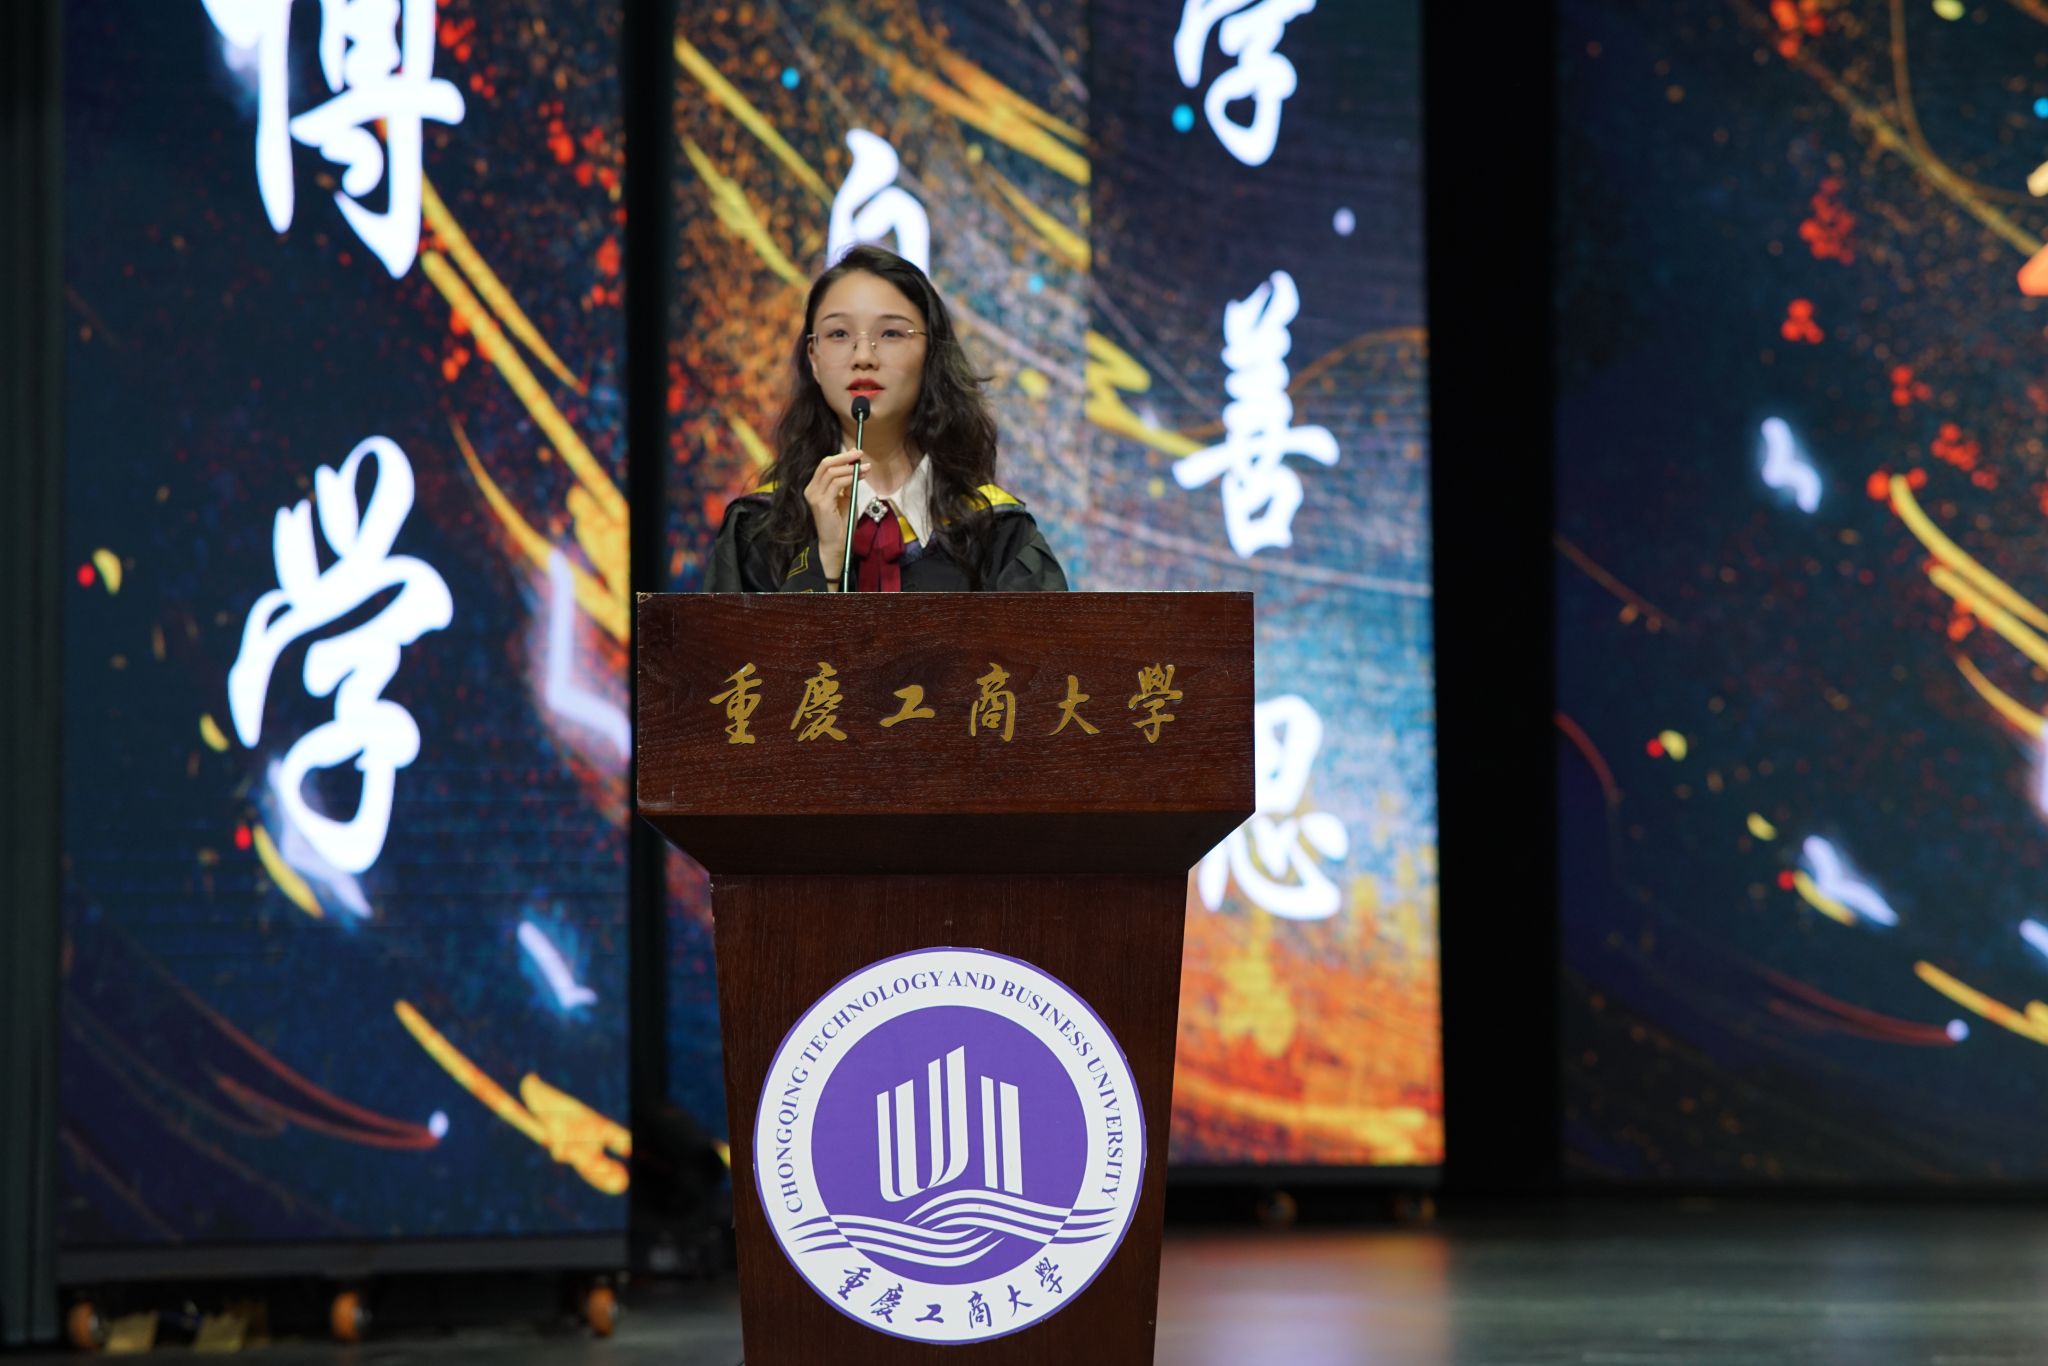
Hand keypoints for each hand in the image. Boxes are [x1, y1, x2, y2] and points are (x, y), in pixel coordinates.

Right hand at [804, 449, 867, 578]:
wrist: (836, 544)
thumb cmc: (841, 523)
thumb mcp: (846, 498)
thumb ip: (847, 483)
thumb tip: (855, 467)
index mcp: (815, 488)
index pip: (825, 466)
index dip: (840, 457)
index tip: (856, 454)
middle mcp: (811, 490)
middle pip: (825, 464)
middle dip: (844, 457)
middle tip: (860, 454)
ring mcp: (815, 497)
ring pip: (831, 472)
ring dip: (850, 468)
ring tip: (865, 468)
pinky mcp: (822, 504)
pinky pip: (836, 484)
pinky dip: (849, 478)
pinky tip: (859, 477)